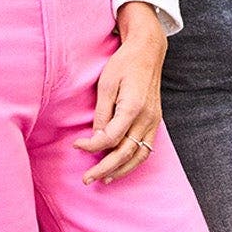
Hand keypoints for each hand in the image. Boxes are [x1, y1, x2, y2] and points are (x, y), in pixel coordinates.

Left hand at [73, 1, 166, 184]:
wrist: (148, 51)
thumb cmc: (124, 64)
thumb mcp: (106, 84)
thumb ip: (102, 113)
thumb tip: (96, 138)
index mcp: (132, 108)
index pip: (110, 138)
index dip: (91, 146)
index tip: (76, 146)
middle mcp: (146, 118)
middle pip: (125, 153)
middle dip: (105, 169)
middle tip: (87, 179)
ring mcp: (154, 121)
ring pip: (139, 156)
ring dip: (121, 170)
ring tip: (104, 180)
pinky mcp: (155, 121)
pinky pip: (147, 149)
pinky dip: (134, 161)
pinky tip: (122, 167)